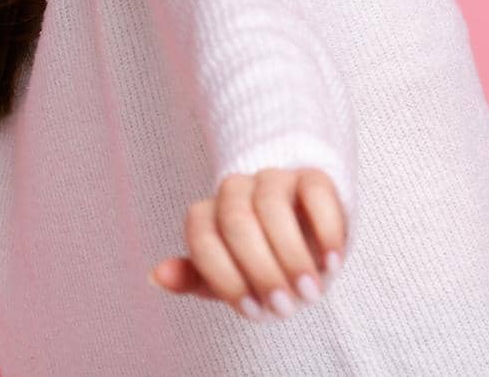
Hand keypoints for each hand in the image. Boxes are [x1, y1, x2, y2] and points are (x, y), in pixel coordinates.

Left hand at [149, 167, 346, 321]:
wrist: (306, 240)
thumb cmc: (261, 266)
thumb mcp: (230, 278)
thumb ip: (197, 279)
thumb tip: (156, 276)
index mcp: (208, 215)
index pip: (203, 239)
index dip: (227, 277)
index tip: (255, 311)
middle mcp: (234, 191)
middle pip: (236, 221)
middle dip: (261, 268)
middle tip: (286, 306)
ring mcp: (273, 179)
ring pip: (272, 204)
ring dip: (293, 254)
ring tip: (311, 292)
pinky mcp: (311, 176)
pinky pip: (315, 191)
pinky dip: (325, 229)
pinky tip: (333, 262)